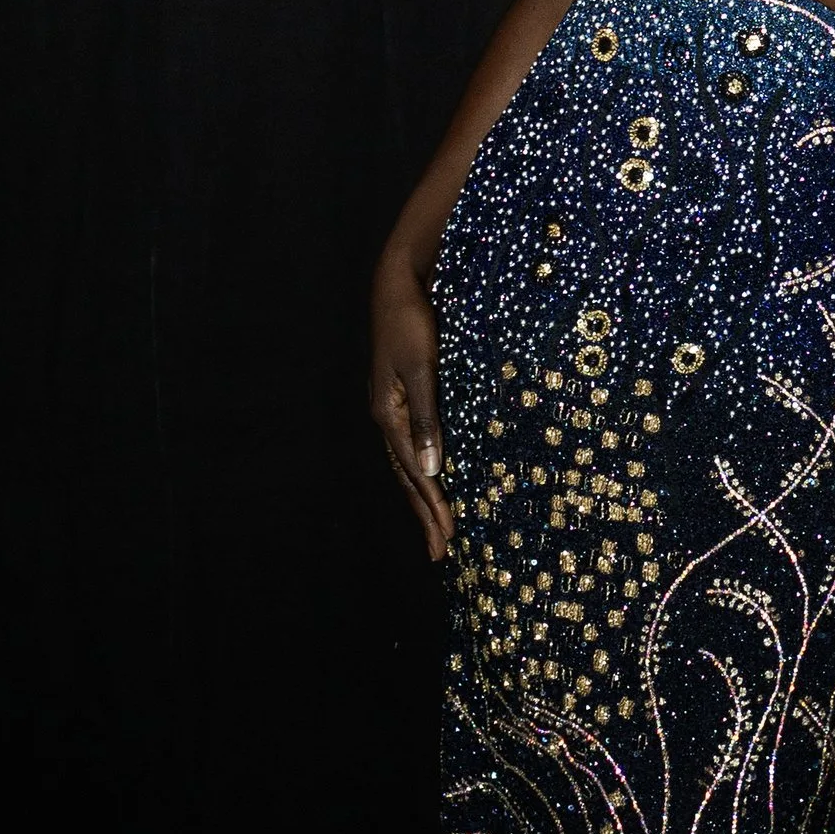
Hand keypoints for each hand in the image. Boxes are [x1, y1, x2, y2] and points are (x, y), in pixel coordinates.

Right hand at [370, 249, 453, 560]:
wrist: (399, 282)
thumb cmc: (413, 321)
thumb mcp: (422, 369)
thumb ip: (427, 418)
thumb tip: (432, 469)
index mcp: (390, 416)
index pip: (415, 474)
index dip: (432, 509)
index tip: (446, 541)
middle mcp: (387, 417)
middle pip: (407, 476)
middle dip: (424, 515)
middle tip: (439, 552)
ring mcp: (392, 406)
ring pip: (407, 463)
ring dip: (422, 498)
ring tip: (435, 527)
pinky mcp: (402, 394)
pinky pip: (410, 444)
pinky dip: (421, 470)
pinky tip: (430, 478)